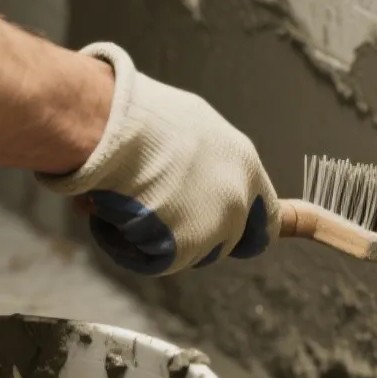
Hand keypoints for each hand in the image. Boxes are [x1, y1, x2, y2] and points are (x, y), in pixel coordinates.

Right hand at [36, 44, 274, 274]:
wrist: (112, 126)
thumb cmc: (140, 116)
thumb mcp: (190, 125)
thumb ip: (202, 159)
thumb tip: (189, 180)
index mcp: (244, 164)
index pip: (267, 216)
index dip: (249, 231)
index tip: (240, 239)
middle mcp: (238, 198)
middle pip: (226, 242)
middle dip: (196, 238)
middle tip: (158, 217)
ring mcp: (215, 226)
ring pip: (189, 254)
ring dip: (160, 240)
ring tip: (126, 204)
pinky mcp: (185, 248)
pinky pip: (152, 261)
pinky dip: (127, 246)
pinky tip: (109, 216)